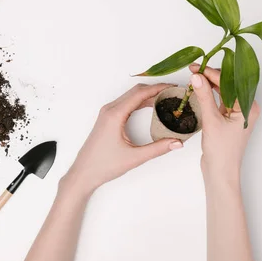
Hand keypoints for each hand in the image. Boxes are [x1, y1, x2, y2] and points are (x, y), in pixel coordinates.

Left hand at [62, 83, 183, 193]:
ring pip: (130, 96)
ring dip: (147, 94)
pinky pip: (126, 103)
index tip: (173, 87)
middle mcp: (110, 110)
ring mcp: (107, 113)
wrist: (83, 173)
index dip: (158, 88)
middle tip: (173, 92)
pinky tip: (150, 107)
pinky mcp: (107, 118)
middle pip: (136, 91)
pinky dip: (139, 101)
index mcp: (115, 115)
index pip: (140, 93)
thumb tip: (177, 143)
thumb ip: (158, 148)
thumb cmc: (103, 165)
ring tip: (165, 98)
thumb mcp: (134, 157)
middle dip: (155, 88)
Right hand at [188, 64, 259, 179]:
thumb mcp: (211, 120)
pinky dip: (209, 95)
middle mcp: (246, 108)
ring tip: (194, 78)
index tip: (196, 68)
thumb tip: (197, 77)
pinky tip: (198, 89)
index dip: (212, 73)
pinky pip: (219, 101)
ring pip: (223, 92)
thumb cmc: (222, 151)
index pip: (230, 82)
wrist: (220, 172)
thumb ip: (204, 96)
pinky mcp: (228, 119)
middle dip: (210, 76)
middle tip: (193, 70)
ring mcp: (237, 114)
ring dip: (209, 85)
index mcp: (249, 106)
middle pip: (228, 84)